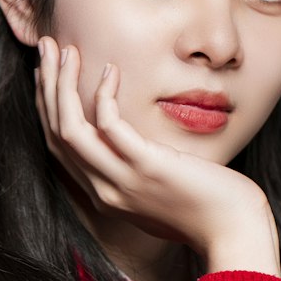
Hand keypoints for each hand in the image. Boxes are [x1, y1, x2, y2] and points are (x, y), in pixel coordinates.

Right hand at [34, 37, 280, 275]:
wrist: (233, 233)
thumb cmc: (207, 211)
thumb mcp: (160, 193)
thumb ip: (139, 175)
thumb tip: (136, 149)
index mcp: (104, 195)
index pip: (60, 147)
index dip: (48, 106)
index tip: (49, 73)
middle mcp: (104, 191)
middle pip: (57, 133)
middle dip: (48, 86)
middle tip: (47, 47)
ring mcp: (122, 181)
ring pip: (70, 129)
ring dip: (62, 85)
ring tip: (66, 50)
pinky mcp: (147, 167)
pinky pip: (110, 125)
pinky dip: (103, 94)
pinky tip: (112, 70)